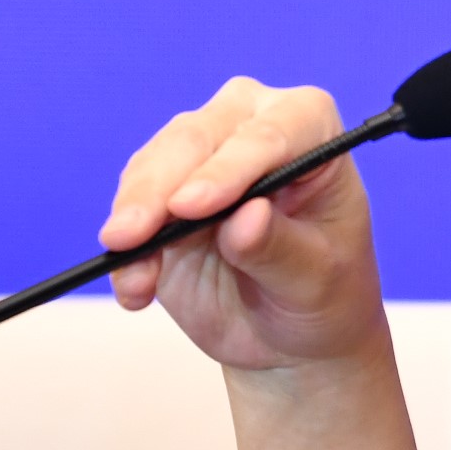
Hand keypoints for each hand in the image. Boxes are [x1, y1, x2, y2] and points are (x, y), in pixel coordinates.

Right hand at [102, 76, 390, 373]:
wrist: (290, 326)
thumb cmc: (324, 291)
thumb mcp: (316, 280)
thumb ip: (280, 247)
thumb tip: (246, 218)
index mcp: (308, 125)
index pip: (267, 134)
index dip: (227, 168)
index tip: (191, 207)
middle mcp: (250, 123)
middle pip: (196, 138)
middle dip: (158, 189)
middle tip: (130, 237)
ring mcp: (202, 154)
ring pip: (153, 165)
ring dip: (134, 220)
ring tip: (138, 281)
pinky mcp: (163, 192)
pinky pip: (132, 206)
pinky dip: (127, 251)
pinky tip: (136, 290)